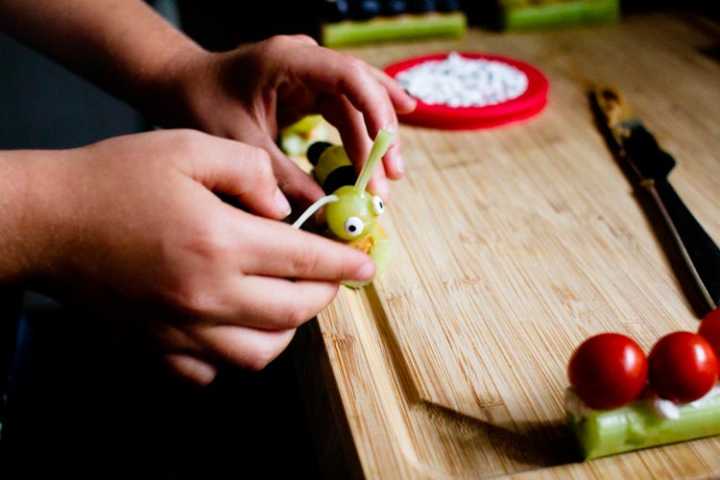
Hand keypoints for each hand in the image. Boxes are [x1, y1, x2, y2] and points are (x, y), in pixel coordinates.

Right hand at [22, 130, 374, 384]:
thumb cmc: (116, 177)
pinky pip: (208, 372)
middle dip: (325, 296)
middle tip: (333, 278)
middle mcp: (207, 294)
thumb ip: (249, 171)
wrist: (49, 221)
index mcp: (221, 242)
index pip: (305, 260)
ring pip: (259, 352)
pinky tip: (237, 332)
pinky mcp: (155, 343)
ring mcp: (180, 327)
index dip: (343, 261)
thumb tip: (285, 206)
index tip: (366, 263)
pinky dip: (233, 359)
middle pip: (292, 312)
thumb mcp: (189, 148)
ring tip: (291, 304)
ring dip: (288, 331)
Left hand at [156, 35, 415, 204]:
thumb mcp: (240, 142)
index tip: (386, 150)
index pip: (348, 75)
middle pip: (362, 91)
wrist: (181, 86)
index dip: (375, 109)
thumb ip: (282, 176)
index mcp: (288, 60)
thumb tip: (322, 210)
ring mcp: (313, 75)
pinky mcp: (312, 92)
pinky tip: (383, 152)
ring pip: (359, 105)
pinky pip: (348, 112)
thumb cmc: (201, 104)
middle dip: (381, 135)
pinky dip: (362, 137)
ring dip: (374, 142)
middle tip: (390, 178)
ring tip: (386, 181)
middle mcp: (308, 61)